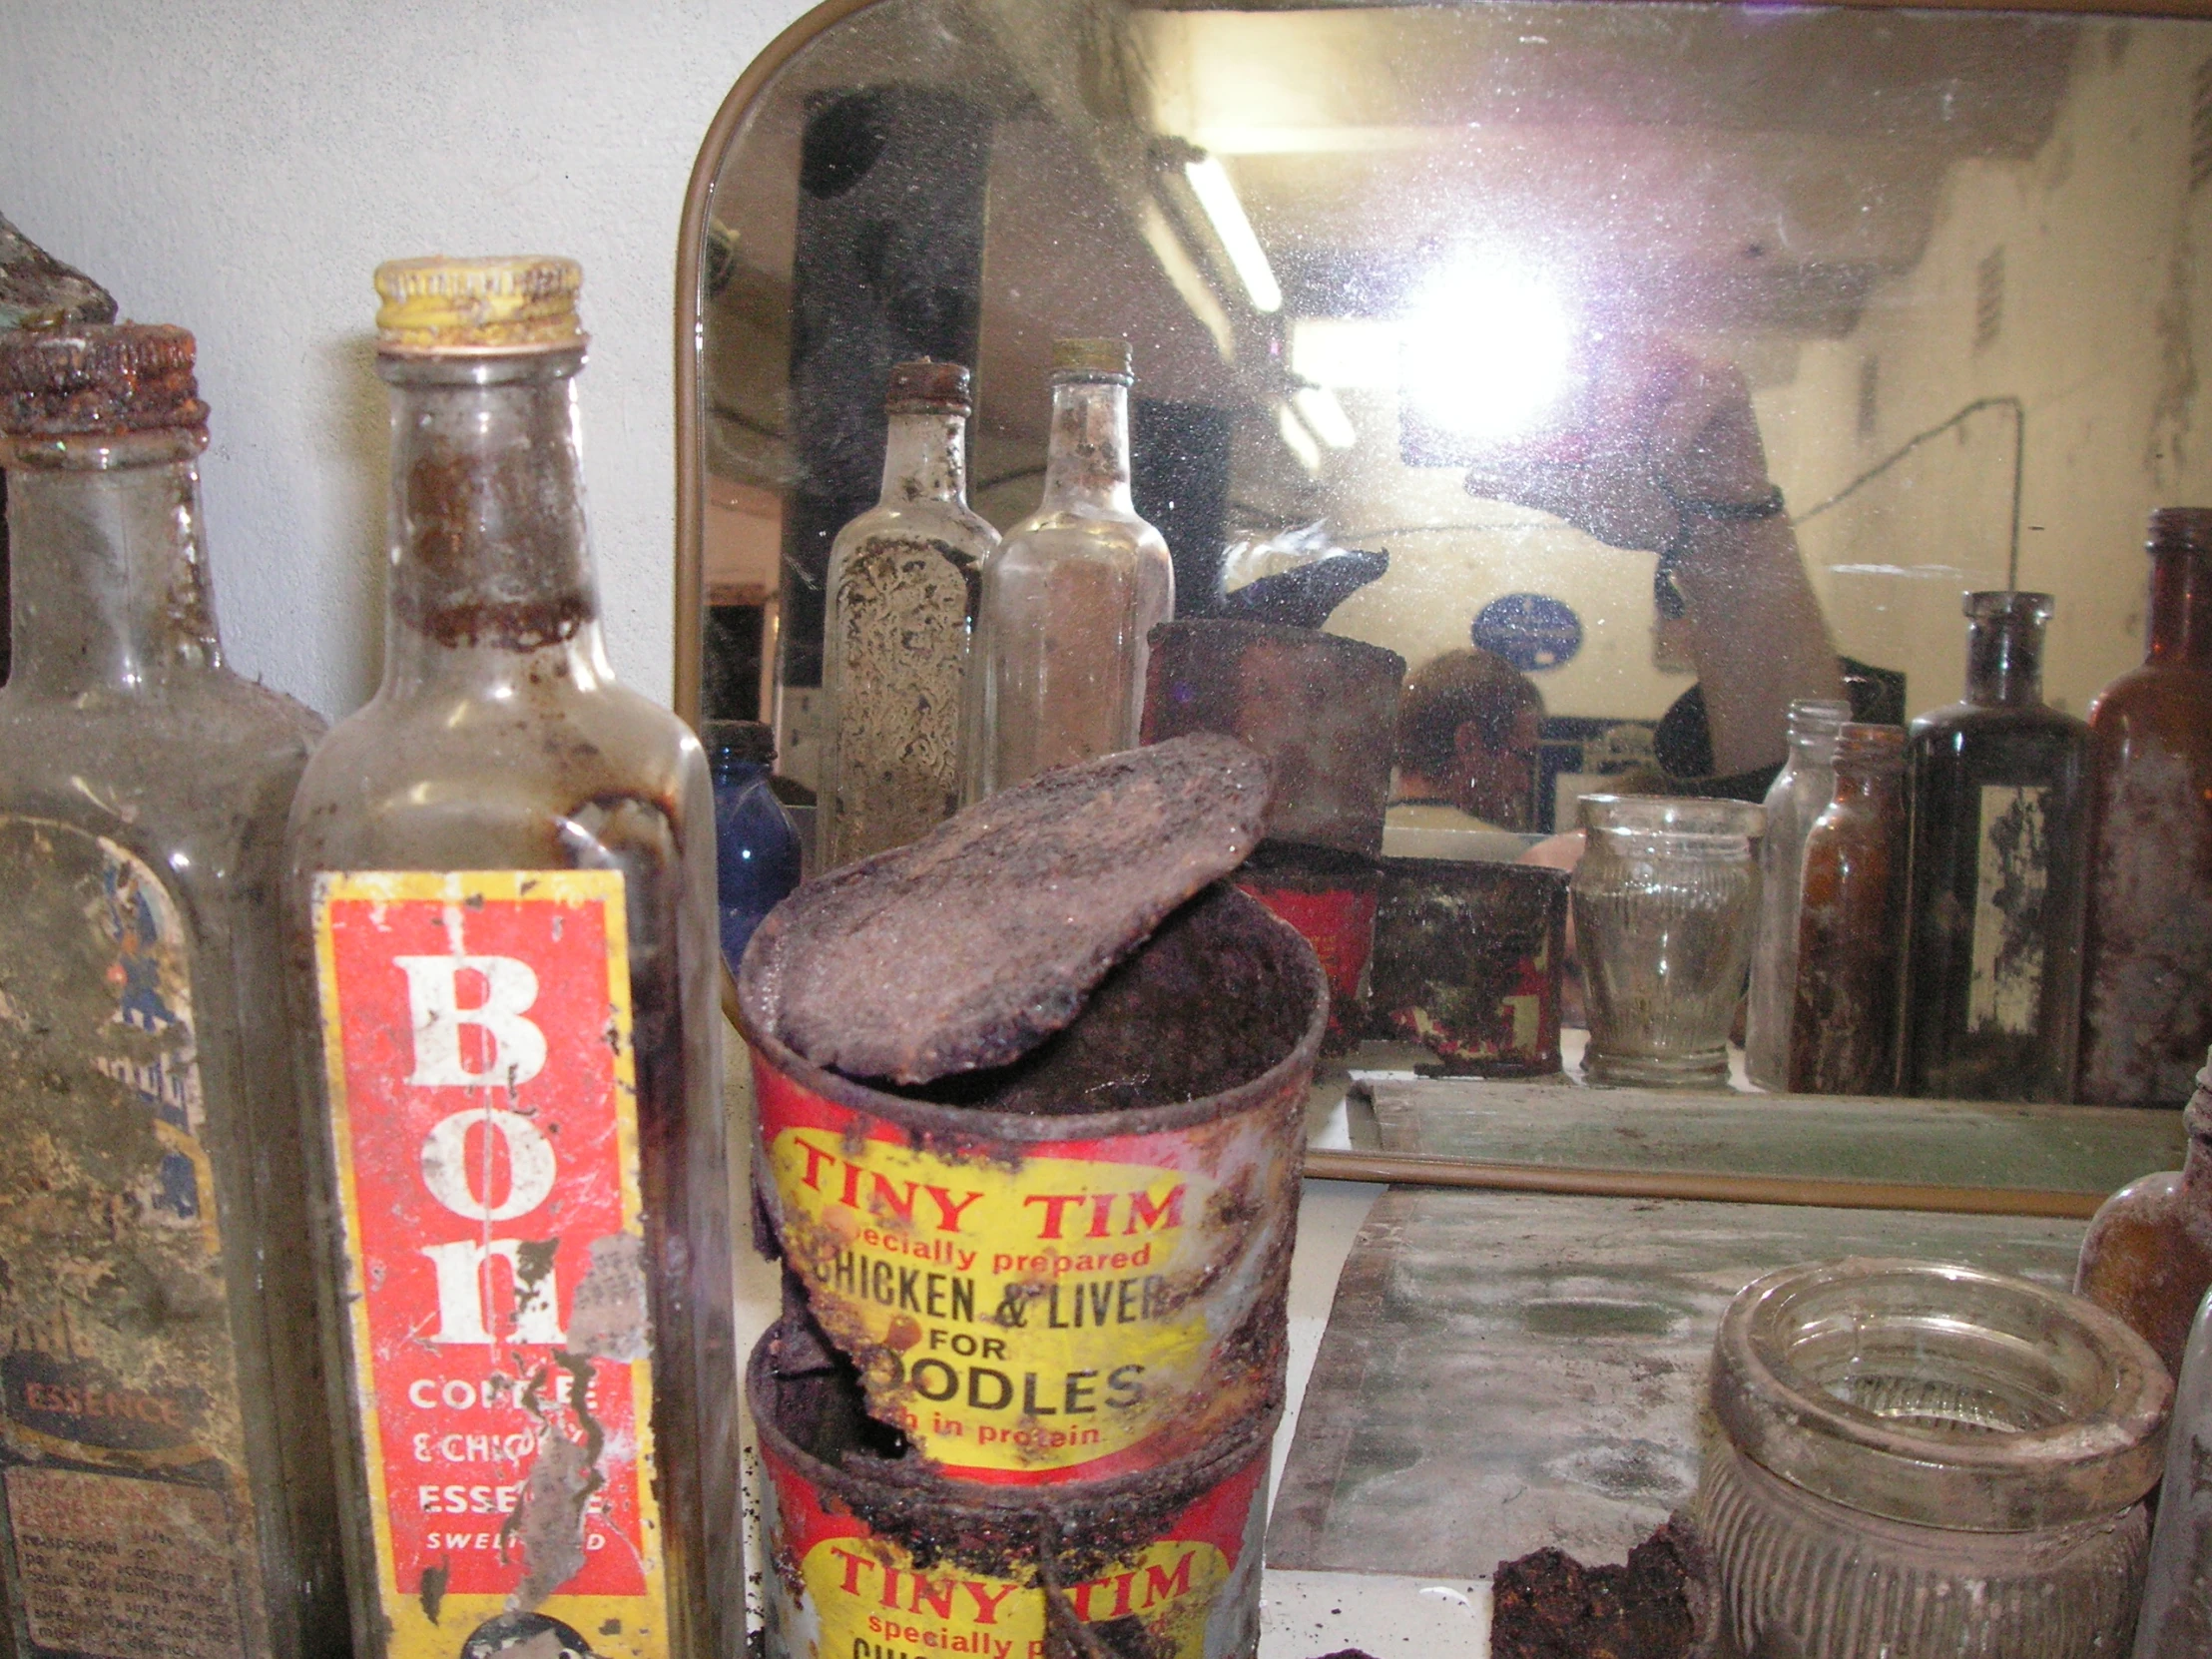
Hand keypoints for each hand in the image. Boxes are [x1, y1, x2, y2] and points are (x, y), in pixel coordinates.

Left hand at [1463, 341, 1773, 554]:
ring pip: (1640, 360)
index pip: (1566, 334)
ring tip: (1616, 468)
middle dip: (1578, 397)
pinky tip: (1670, 476)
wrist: (1704, 537)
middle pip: (1598, 340)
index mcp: (1602, 372)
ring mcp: (1683, 359)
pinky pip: (1686, 400)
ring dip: (1618, 422)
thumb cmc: (1643, 503)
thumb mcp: (1578, 497)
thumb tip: (1469, 477)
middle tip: (1574, 445)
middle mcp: (1640, 353)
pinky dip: (1668, 443)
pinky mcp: (1723, 379)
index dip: (1540, 326)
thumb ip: (1529, 482)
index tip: (1503, 332)